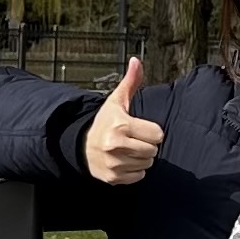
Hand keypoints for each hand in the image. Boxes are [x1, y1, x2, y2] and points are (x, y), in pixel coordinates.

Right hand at [86, 58, 162, 185]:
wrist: (82, 146)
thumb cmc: (105, 123)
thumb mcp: (117, 101)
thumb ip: (131, 82)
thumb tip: (137, 60)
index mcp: (121, 126)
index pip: (157, 134)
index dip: (150, 131)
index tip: (138, 128)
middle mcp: (116, 146)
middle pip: (153, 150)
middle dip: (146, 145)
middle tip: (133, 139)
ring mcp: (115, 163)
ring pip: (147, 163)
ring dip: (141, 158)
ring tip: (127, 150)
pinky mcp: (114, 177)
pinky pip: (139, 176)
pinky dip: (134, 170)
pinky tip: (123, 161)